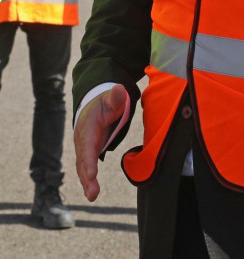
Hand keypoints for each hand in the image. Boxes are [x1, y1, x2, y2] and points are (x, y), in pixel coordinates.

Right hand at [74, 84, 128, 201]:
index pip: (88, 146)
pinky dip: (87, 181)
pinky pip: (85, 169)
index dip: (89, 160)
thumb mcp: (111, 98)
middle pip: (83, 160)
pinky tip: (91, 194)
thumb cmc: (105, 103)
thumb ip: (115, 97)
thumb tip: (118, 88)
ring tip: (92, 196)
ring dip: (87, 182)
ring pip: (82, 167)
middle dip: (87, 177)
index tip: (92, 173)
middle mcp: (82, 141)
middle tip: (93, 192)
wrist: (93, 106)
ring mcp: (83, 148)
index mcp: (88, 128)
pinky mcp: (86, 154)